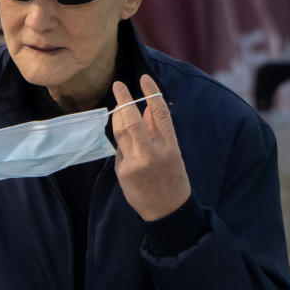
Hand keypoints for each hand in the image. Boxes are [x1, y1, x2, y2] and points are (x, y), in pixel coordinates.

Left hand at [112, 75, 191, 220]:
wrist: (167, 210)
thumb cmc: (172, 178)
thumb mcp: (172, 152)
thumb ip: (159, 131)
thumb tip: (149, 108)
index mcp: (170, 146)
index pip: (160, 113)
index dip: (152, 93)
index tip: (144, 79)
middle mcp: (152, 152)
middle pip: (133, 120)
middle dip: (124, 100)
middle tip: (117, 85)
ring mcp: (135, 162)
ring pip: (121, 132)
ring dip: (118, 118)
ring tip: (118, 109)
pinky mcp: (123, 171)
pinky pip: (119, 150)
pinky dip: (122, 145)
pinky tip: (129, 150)